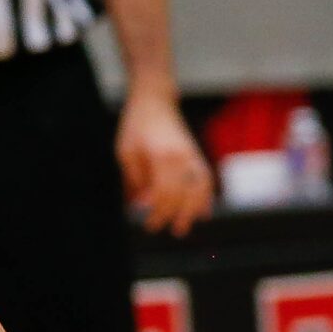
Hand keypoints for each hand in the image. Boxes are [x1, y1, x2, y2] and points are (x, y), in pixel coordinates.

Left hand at [118, 93, 211, 236]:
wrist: (154, 101)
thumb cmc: (136, 126)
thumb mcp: (126, 153)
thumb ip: (135, 180)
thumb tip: (140, 205)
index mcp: (162, 157)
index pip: (164, 194)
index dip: (157, 214)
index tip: (149, 225)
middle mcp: (181, 158)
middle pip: (182, 196)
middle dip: (173, 216)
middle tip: (165, 230)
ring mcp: (192, 155)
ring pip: (199, 190)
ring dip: (193, 211)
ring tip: (185, 226)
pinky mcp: (196, 154)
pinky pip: (206, 179)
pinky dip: (206, 196)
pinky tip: (203, 211)